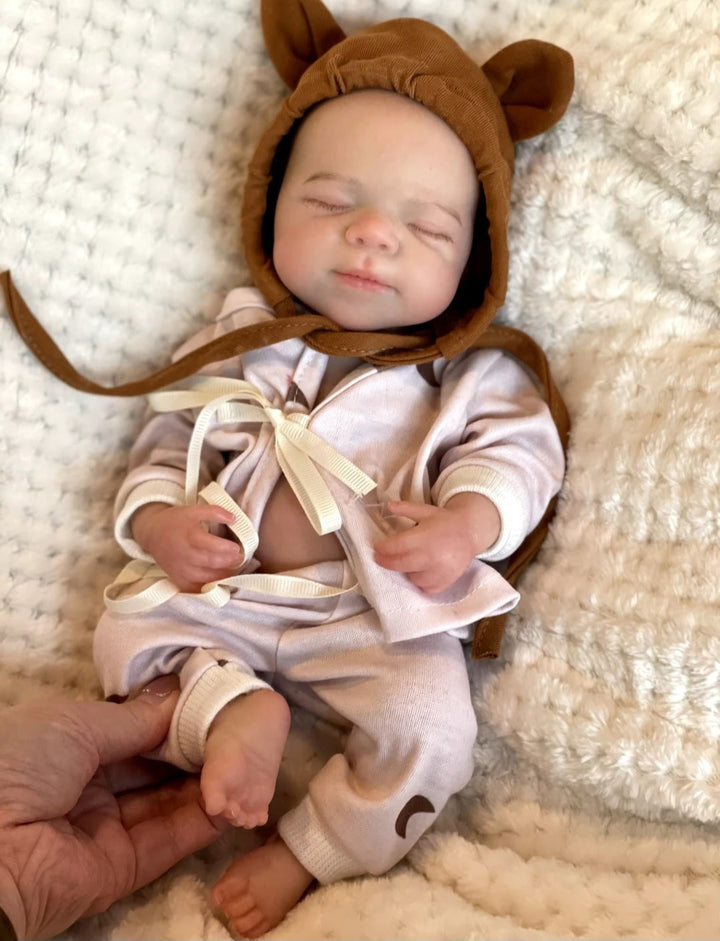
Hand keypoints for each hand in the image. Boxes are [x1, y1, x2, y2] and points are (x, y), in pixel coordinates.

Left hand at [0, 676, 226, 939]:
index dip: (174, 717)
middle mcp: (90, 785)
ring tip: (249, 761)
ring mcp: (106, 829)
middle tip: (243, 729)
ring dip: (207, 784)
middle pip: (156, 766)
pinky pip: (166, 841)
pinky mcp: (120, 871)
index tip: (215, 701)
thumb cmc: (21, 763)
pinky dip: (200, 822)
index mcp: (70, 745)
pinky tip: (233, 797)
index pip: (135, 730)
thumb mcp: (77, 724)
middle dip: (197, 749)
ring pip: (168, 803)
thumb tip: (180, 696)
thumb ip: (137, 718)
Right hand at [132, 503, 242, 591]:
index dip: (228, 548)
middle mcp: (185, 555)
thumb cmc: (176, 521)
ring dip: (223, 576)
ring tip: (232, 570)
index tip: (237, 548)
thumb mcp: (195, 510)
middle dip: (229, 562)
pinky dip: (209, 587)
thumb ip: (215, 512)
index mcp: (190, 536)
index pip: (213, 546)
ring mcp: (181, 569)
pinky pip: (196, 588)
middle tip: (238, 559)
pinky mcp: (178, 579)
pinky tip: (218, 581)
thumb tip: (234, 519)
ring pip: (206, 578)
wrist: (152, 533)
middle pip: (212, 562)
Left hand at [373, 493, 500, 593]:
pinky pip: (423, 587)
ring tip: (411, 560)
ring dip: (406, 570)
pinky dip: (420, 580)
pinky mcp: (443, 584)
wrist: (471, 535)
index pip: (398, 546)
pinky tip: (422, 570)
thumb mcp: (426, 511)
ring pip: (411, 577)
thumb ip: (406, 508)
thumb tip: (387, 505)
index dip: (383, 548)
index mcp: (426, 537)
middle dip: (386, 561)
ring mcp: (438, 573)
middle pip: (400, 564)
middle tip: (379, 558)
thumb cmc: (445, 522)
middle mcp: (431, 557)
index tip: (376, 547)